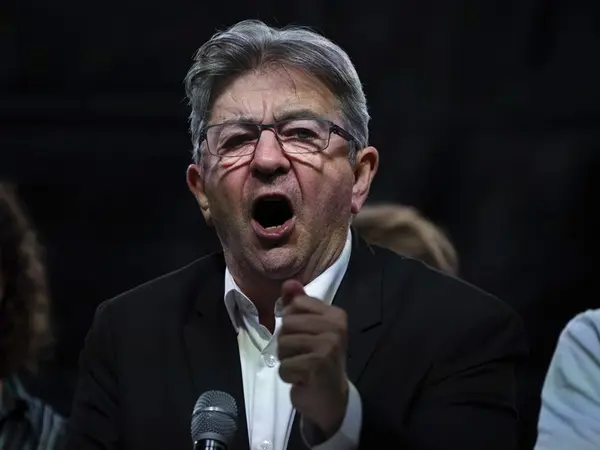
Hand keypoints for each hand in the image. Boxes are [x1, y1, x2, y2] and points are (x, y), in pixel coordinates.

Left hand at [277, 279, 349, 437]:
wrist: (330, 398)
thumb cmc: (317, 359)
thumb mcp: (308, 328)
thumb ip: (298, 304)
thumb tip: (289, 283)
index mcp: (336, 314)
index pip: (296, 304)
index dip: (291, 322)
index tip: (305, 336)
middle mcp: (336, 327)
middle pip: (286, 324)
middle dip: (286, 343)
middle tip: (302, 355)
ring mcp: (328, 346)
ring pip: (282, 344)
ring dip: (286, 360)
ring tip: (302, 366)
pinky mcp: (317, 365)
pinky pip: (284, 365)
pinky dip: (288, 375)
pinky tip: (302, 379)